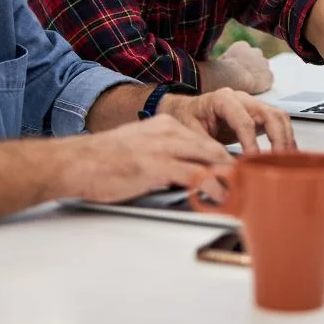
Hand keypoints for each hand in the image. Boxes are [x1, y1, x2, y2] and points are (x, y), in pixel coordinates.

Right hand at [58, 114, 232, 202]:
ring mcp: (164, 147)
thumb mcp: (140, 146)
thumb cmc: (102, 160)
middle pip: (215, 148)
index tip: (237, 174)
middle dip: (234, 168)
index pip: (206, 140)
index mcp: (166, 125)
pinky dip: (213, 188)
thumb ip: (164, 153)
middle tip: (249, 185)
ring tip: (242, 193)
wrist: (74, 162)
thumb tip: (185, 173)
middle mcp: (169, 131)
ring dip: (230, 179)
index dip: (225, 160)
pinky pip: (196, 176)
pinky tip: (221, 198)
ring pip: (212, 159)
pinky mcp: (158, 166)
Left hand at [161, 87, 295, 153]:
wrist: (185, 111)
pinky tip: (286, 156)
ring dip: (286, 139)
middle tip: (277, 161)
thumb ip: (207, 151)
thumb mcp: (190, 134)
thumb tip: (223, 171)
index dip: (250, 142)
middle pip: (269, 114)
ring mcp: (252, 105)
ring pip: (279, 117)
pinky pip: (278, 123)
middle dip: (278, 139)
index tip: (252, 160)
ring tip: (287, 161)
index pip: (244, 121)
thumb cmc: (186, 118)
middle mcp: (241, 98)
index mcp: (222, 99)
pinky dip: (285, 139)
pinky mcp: (258, 115)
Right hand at [219, 41, 273, 92]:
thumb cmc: (221, 70)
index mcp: (242, 46)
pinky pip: (267, 81)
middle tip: (246, 78)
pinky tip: (254, 90)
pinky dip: (262, 86)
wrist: (232, 76)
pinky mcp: (269, 75)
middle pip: (257, 59)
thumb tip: (224, 65)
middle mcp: (255, 52)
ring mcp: (264, 63)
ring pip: (263, 70)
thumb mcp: (221, 61)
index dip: (243, 62)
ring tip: (249, 85)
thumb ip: (227, 61)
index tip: (240, 69)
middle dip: (253, 67)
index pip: (246, 53)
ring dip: (258, 76)